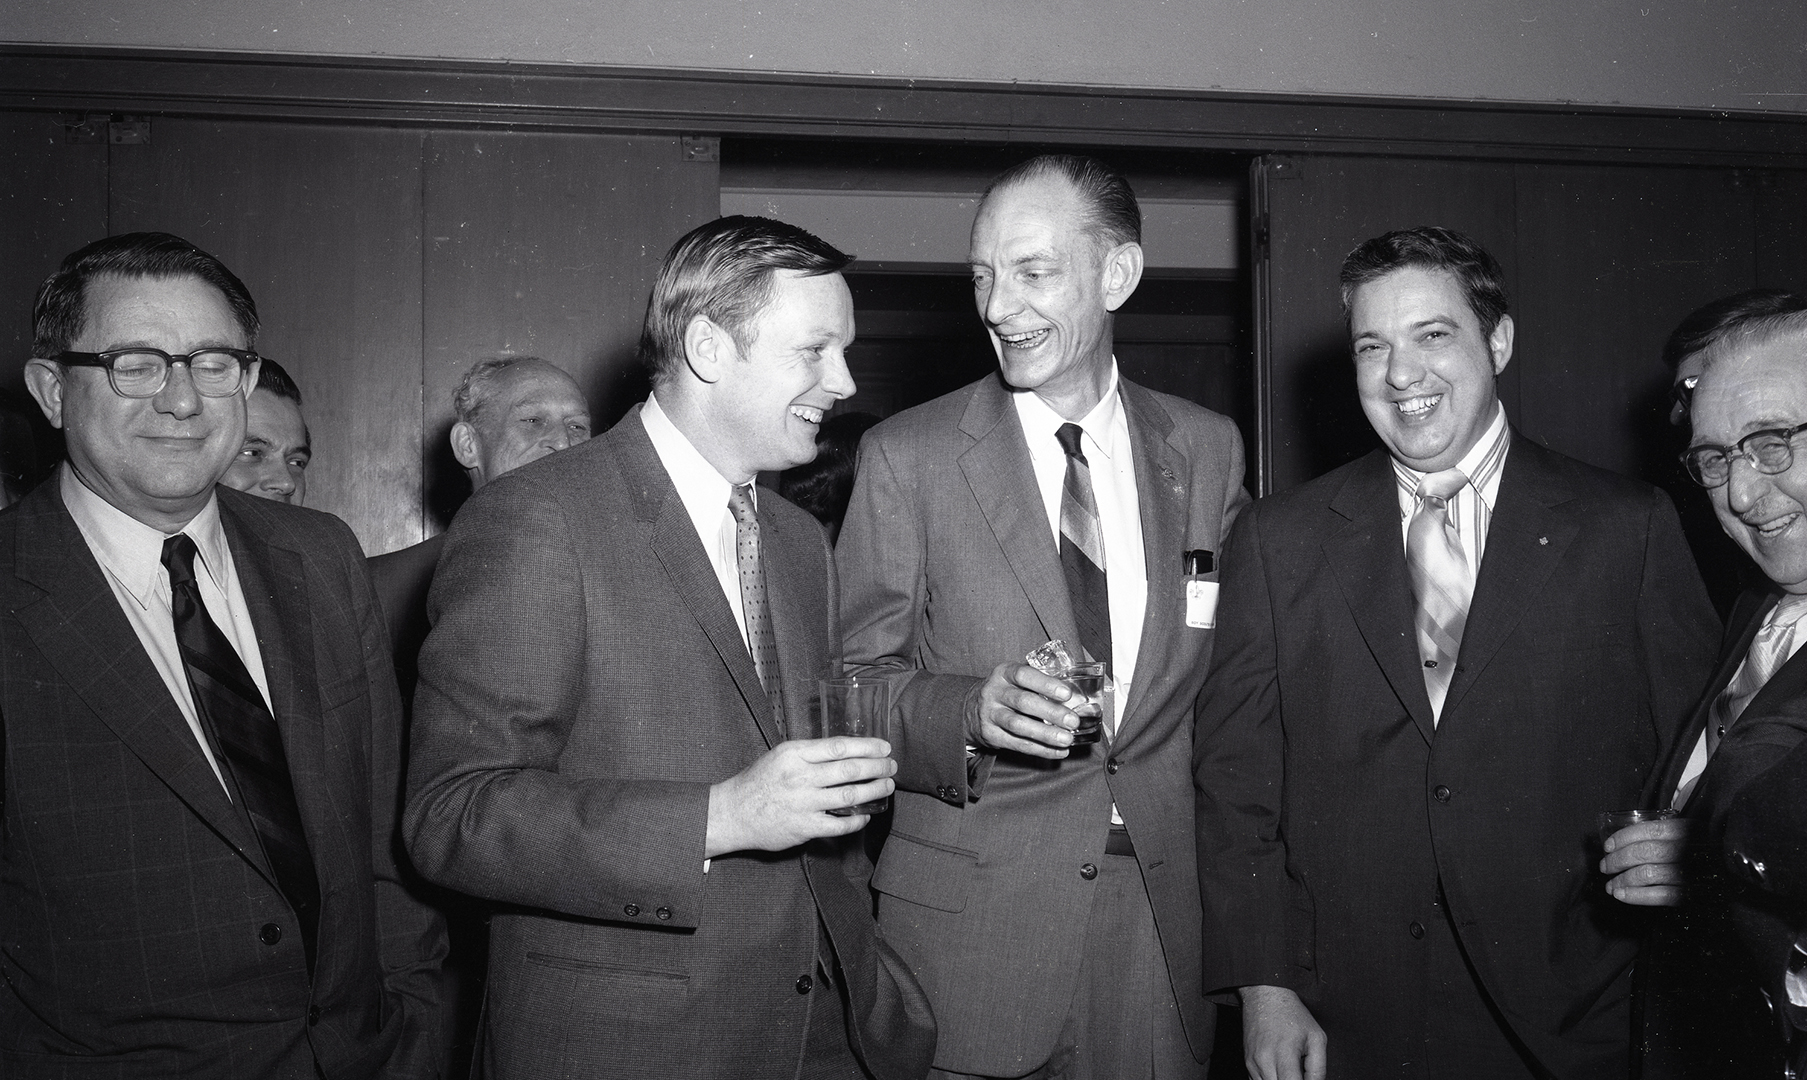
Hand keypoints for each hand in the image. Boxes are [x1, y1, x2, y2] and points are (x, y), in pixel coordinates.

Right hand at [705, 738, 894, 856]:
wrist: (733, 813)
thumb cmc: (759, 781)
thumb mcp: (781, 756)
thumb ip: (810, 754)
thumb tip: (846, 751)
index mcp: (794, 754)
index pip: (839, 746)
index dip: (867, 746)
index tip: (884, 747)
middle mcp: (800, 776)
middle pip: (850, 769)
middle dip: (877, 767)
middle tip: (891, 767)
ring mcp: (803, 803)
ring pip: (850, 795)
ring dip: (874, 790)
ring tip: (887, 786)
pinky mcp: (804, 827)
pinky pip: (839, 824)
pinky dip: (857, 820)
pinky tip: (866, 815)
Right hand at [967, 662, 1082, 758]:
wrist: (971, 709)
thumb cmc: (1005, 691)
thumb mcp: (1015, 679)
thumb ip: (1039, 683)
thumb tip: (1076, 697)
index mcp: (1004, 673)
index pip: (1024, 675)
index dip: (1046, 684)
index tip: (1066, 693)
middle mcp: (994, 692)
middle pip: (1023, 702)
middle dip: (1051, 712)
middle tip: (1073, 721)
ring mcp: (990, 714)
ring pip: (1019, 725)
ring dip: (1045, 734)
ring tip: (1067, 739)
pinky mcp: (991, 735)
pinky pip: (1018, 744)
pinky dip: (1040, 750)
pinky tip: (1058, 751)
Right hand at [1241, 984, 1325, 1079]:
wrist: (1265, 996)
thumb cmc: (1292, 1015)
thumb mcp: (1316, 1038)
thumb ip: (1318, 1069)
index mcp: (1284, 1055)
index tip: (1306, 1079)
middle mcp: (1264, 1062)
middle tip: (1300, 1073)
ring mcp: (1252, 1064)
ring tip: (1290, 1070)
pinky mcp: (1247, 1064)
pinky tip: (1279, 1071)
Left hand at [1601, 817, 1694, 905]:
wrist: (1724, 874)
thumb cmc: (1697, 852)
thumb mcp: (1685, 835)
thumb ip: (1661, 835)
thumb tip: (1621, 841)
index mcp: (1685, 831)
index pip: (1649, 831)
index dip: (1623, 838)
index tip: (1607, 847)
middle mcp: (1687, 850)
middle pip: (1645, 853)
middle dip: (1618, 861)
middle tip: (1605, 867)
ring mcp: (1689, 873)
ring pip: (1648, 874)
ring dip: (1623, 881)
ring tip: (1611, 885)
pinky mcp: (1690, 894)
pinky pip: (1660, 896)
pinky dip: (1636, 896)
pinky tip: (1621, 895)